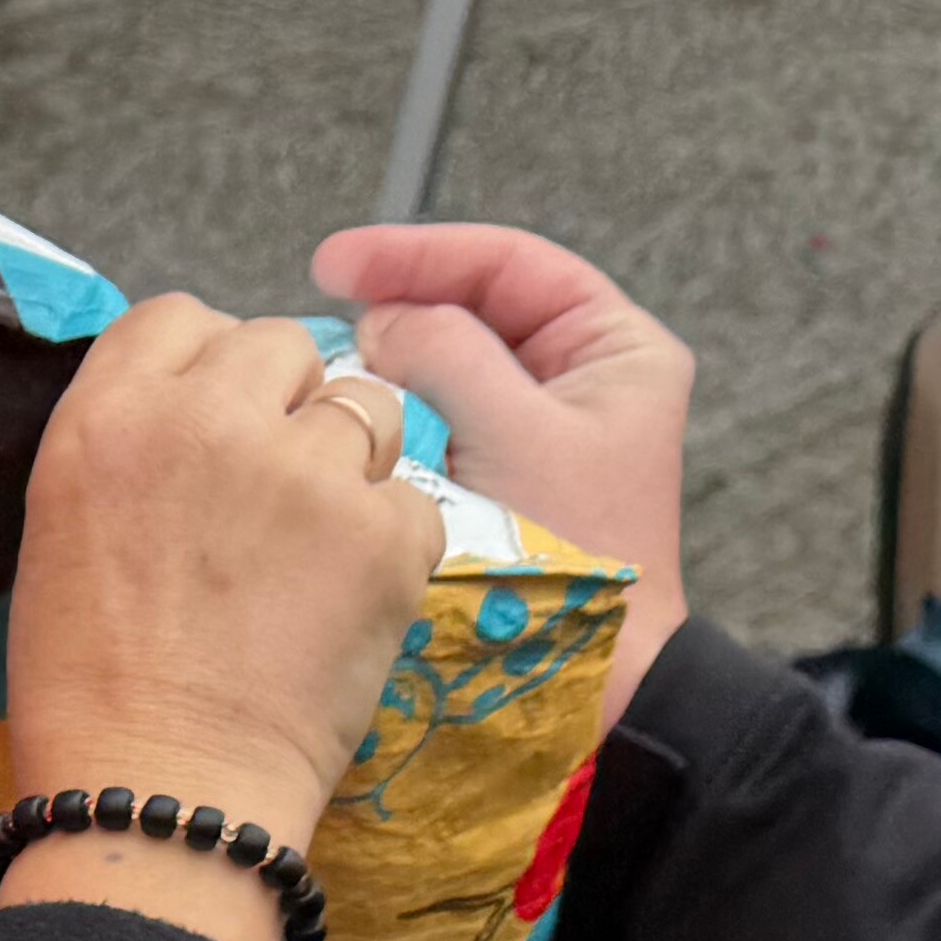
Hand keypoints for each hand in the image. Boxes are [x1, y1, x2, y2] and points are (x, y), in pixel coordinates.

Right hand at [0, 293, 441, 940]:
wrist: (164, 800)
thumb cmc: (92, 694)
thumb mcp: (62, 535)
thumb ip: (131, 445)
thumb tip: (199, 408)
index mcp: (109, 414)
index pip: (180, 316)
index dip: (207, 366)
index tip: (214, 426)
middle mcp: (207, 418)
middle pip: (281, 343)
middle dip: (287, 404)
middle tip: (271, 498)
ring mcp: (305, 471)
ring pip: (368, 405)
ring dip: (352, 463)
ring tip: (316, 553)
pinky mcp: (384, 532)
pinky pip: (413, 500)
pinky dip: (392, 548)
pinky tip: (344, 609)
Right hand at [312, 223, 695, 726]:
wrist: (596, 686)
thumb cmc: (575, 561)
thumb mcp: (512, 432)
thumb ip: (447, 351)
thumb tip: (381, 318)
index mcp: (616, 349)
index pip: (509, 264)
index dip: (420, 253)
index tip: (338, 263)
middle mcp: (581, 380)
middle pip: (474, 310)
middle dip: (399, 307)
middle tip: (325, 316)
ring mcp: (539, 433)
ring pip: (449, 369)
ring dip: (391, 367)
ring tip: (331, 371)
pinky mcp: (500, 482)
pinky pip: (438, 427)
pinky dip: (395, 420)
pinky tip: (351, 425)